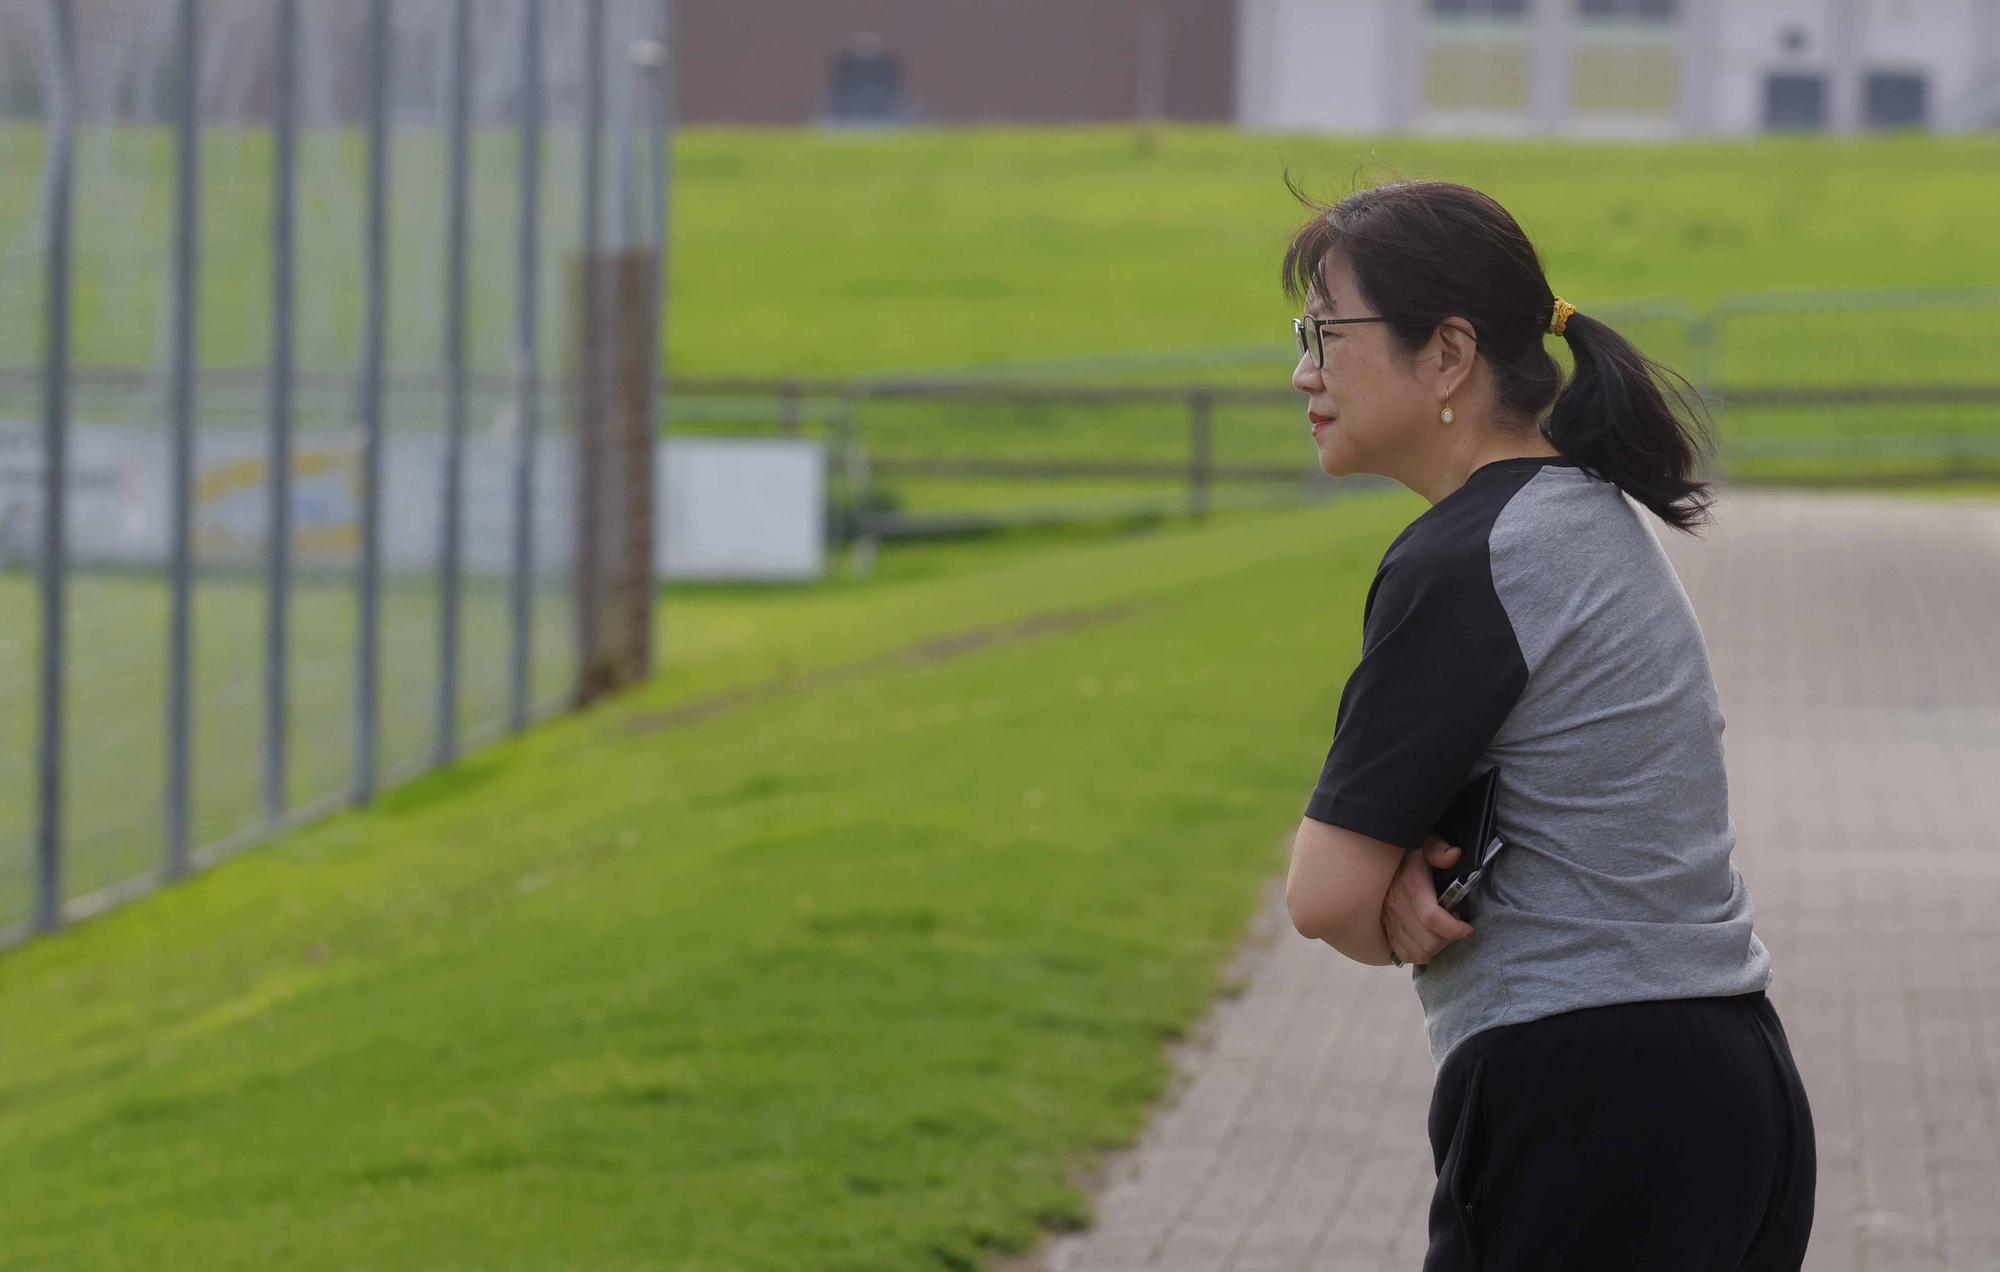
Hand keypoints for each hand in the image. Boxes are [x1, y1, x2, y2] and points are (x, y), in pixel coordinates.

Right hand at [1381, 835, 1475, 966]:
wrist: (1376, 858)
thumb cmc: (1407, 852)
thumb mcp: (1423, 842)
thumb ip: (1439, 848)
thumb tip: (1454, 855)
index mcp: (1410, 885)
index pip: (1431, 918)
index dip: (1454, 929)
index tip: (1468, 928)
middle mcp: (1396, 907)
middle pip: (1427, 941)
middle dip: (1448, 938)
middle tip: (1455, 922)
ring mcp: (1388, 921)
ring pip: (1417, 952)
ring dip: (1436, 947)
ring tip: (1442, 931)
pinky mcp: (1384, 929)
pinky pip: (1403, 954)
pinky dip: (1420, 953)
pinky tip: (1428, 938)